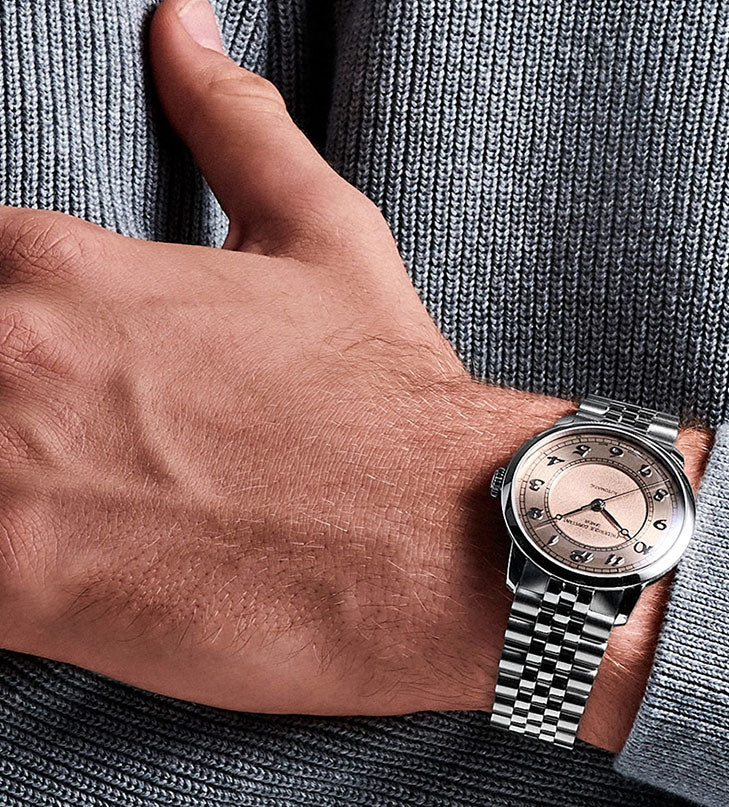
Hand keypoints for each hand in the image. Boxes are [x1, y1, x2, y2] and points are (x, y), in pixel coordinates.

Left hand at [0, 0, 709, 749]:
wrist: (440, 538)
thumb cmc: (387, 403)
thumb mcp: (323, 239)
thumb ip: (232, 126)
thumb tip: (184, 29)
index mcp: (56, 267)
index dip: (4, 342)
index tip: (45, 384)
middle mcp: (5, 352)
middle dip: (1, 412)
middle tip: (76, 462)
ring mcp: (1, 474)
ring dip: (2, 491)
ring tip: (88, 514)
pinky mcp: (19, 584)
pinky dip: (6, 575)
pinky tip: (72, 575)